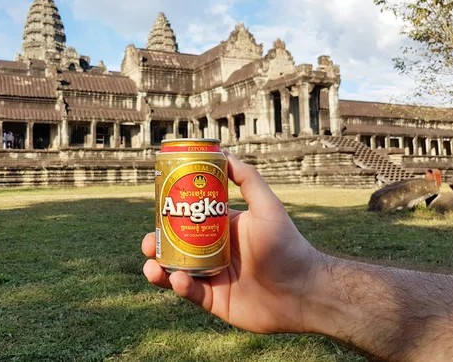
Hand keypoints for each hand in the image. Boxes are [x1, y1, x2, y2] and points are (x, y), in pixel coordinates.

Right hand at [142, 152, 318, 333]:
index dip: (169, 216)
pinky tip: (178, 280)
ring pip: (176, 271)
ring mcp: (213, 277)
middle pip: (176, 246)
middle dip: (158, 243)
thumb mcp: (267, 205)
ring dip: (159, 268)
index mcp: (221, 228)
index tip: (155, 210)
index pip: (188, 218)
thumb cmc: (287, 245)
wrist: (303, 290)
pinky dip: (180, 287)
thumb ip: (247, 178)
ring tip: (150, 265)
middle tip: (148, 242)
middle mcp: (213, 251)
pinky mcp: (215, 301)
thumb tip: (223, 152)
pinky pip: (191, 294)